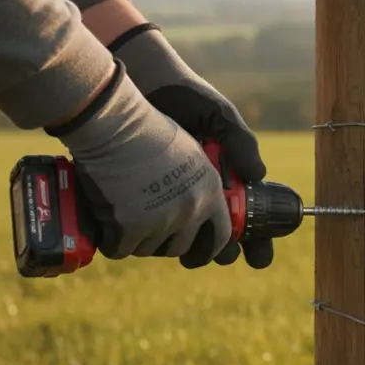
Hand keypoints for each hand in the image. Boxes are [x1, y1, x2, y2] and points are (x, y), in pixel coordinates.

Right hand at [46, 61, 231, 268]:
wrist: (113, 117)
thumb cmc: (157, 115)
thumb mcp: (211, 118)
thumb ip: (238, 145)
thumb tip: (256, 175)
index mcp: (210, 192)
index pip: (220, 236)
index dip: (209, 246)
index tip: (198, 248)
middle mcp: (190, 211)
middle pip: (182, 247)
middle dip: (169, 241)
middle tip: (153, 224)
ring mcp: (159, 222)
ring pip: (150, 248)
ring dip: (138, 238)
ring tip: (128, 211)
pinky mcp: (128, 227)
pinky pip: (120, 249)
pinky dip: (112, 240)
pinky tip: (108, 221)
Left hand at [109, 25, 272, 268]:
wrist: (142, 83)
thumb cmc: (188, 97)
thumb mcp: (221, 117)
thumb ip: (242, 143)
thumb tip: (258, 175)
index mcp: (227, 178)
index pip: (247, 217)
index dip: (256, 242)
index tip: (258, 258)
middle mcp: (201, 191)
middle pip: (218, 236)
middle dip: (223, 252)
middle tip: (222, 255)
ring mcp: (172, 195)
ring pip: (185, 236)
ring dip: (190, 248)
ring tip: (188, 251)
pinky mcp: (143, 194)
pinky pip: (152, 222)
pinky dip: (155, 234)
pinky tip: (154, 237)